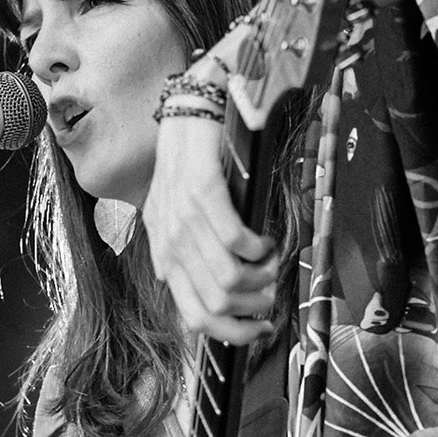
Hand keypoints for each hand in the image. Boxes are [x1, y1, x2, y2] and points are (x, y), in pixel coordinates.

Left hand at [142, 25, 276, 345]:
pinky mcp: (203, 192)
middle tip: (274, 291)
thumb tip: (184, 293)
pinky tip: (267, 239)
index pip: (193, 316)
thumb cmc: (192, 159)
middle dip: (254, 307)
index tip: (261, 327)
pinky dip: (260, 249)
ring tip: (273, 263)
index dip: (233, 332)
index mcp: (163, 251)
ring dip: (262, 278)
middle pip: (216, 304)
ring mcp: (183, 217)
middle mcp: (169, 240)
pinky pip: (236, 241)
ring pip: (229, 278)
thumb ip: (183, 252)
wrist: (193, 104)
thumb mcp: (178, 211)